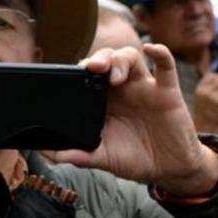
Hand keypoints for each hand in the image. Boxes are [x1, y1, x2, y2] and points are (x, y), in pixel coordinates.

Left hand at [46, 44, 217, 196]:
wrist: (167, 169)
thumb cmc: (133, 158)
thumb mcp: (102, 157)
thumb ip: (78, 155)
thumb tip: (50, 155)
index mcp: (102, 100)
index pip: (86, 75)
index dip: (78, 71)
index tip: (67, 77)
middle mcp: (121, 89)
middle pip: (106, 60)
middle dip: (97, 59)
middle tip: (91, 68)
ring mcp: (143, 87)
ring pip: (130, 57)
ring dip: (119, 60)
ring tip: (113, 76)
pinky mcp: (167, 92)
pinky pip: (166, 66)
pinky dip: (160, 53)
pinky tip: (152, 49)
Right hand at [192, 71, 217, 133]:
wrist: (205, 127)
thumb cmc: (203, 111)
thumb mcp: (200, 96)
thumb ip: (207, 85)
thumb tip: (214, 72)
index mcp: (199, 89)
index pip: (212, 75)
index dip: (217, 79)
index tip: (217, 85)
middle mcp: (207, 92)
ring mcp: (216, 98)